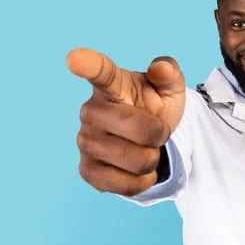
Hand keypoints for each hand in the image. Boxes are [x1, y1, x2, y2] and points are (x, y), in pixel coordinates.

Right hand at [66, 48, 185, 194]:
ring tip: (143, 148)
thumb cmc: (155, 107)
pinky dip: (143, 182)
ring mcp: (85, 141)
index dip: (87, 64)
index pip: (99, 72)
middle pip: (143, 130)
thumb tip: (160, 68)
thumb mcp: (170, 88)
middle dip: (160, 135)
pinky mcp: (86, 170)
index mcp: (111, 85)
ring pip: (138, 161)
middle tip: (154, 130)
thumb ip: (169, 72)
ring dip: (152, 159)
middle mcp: (91, 110)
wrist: (150, 141)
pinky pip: (125, 185)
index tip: (74, 59)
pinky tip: (136, 170)